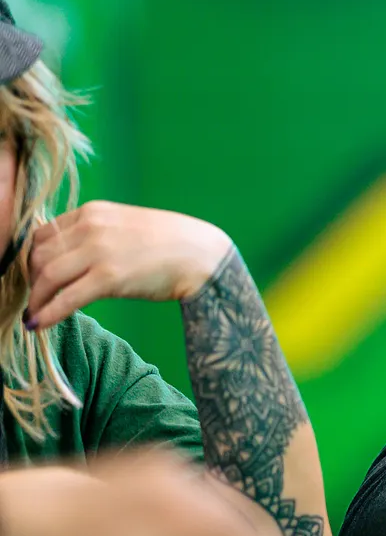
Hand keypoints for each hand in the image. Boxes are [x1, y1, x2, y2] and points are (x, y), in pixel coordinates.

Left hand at [25, 201, 232, 329]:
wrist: (204, 256)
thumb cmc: (171, 243)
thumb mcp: (126, 224)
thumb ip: (96, 232)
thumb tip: (69, 254)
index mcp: (94, 211)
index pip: (43, 234)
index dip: (32, 259)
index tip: (36, 277)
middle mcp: (91, 226)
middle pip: (39, 256)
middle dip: (31, 281)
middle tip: (35, 298)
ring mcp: (99, 251)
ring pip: (45, 277)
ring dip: (36, 299)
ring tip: (36, 313)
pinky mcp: (109, 278)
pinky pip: (65, 299)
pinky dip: (46, 314)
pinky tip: (39, 324)